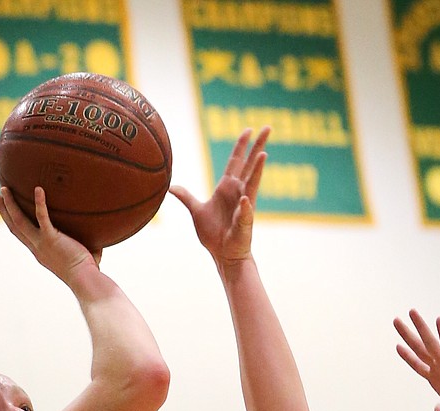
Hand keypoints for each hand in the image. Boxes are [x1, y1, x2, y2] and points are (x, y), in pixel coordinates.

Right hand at [0, 184, 101, 283]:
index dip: (12, 222)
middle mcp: (37, 249)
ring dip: (10, 205)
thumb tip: (97, 234)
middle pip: (14, 227)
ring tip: (4, 189)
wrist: (86, 282)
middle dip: (4, 211)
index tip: (6, 210)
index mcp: (40, 253)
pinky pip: (42, 217)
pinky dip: (40, 203)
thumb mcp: (81, 255)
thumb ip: (84, 243)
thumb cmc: (88, 273)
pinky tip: (38, 188)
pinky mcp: (51, 239)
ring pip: (19, 221)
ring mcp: (42, 244)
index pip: (21, 235)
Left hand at [171, 129, 267, 269]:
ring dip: (258, 167)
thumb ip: (186, 197)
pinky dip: (245, 204)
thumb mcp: (196, 211)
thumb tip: (171, 187)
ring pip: (253, 181)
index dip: (242, 145)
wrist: (223, 254)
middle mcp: (239, 191)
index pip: (236, 160)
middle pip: (250, 163)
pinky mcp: (245, 219)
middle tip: (268, 127)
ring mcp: (244, 203)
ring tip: (264, 151)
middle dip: (258, 145)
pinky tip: (245, 199)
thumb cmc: (213, 235)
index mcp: (227, 187)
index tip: (248, 129)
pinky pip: (245, 209)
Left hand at [393, 310, 439, 410]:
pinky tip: (439, 320)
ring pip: (431, 345)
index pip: (420, 365)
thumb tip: (436, 408)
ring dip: (420, 328)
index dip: (409, 356)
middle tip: (396, 320)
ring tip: (411, 312)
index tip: (398, 345)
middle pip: (421, 350)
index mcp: (439, 383)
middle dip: (408, 335)